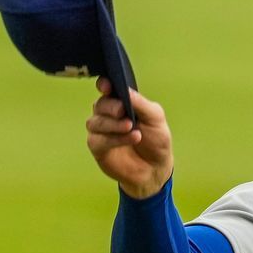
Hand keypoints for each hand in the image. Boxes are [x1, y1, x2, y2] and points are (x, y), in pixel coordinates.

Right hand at [86, 77, 173, 198]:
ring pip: (96, 122)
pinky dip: (115, 139)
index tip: (107, 86)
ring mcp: (101, 131)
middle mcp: (108, 115)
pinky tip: (132, 138)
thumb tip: (126, 91)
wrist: (156, 167)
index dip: (104, 85)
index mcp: (121, 103)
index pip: (107, 88)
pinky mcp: (98, 147)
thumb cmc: (156, 140)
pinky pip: (98, 140)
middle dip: (111, 107)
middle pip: (100, 104)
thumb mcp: (155, 118)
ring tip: (132, 128)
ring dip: (114, 124)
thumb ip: (141, 104)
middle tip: (123, 111)